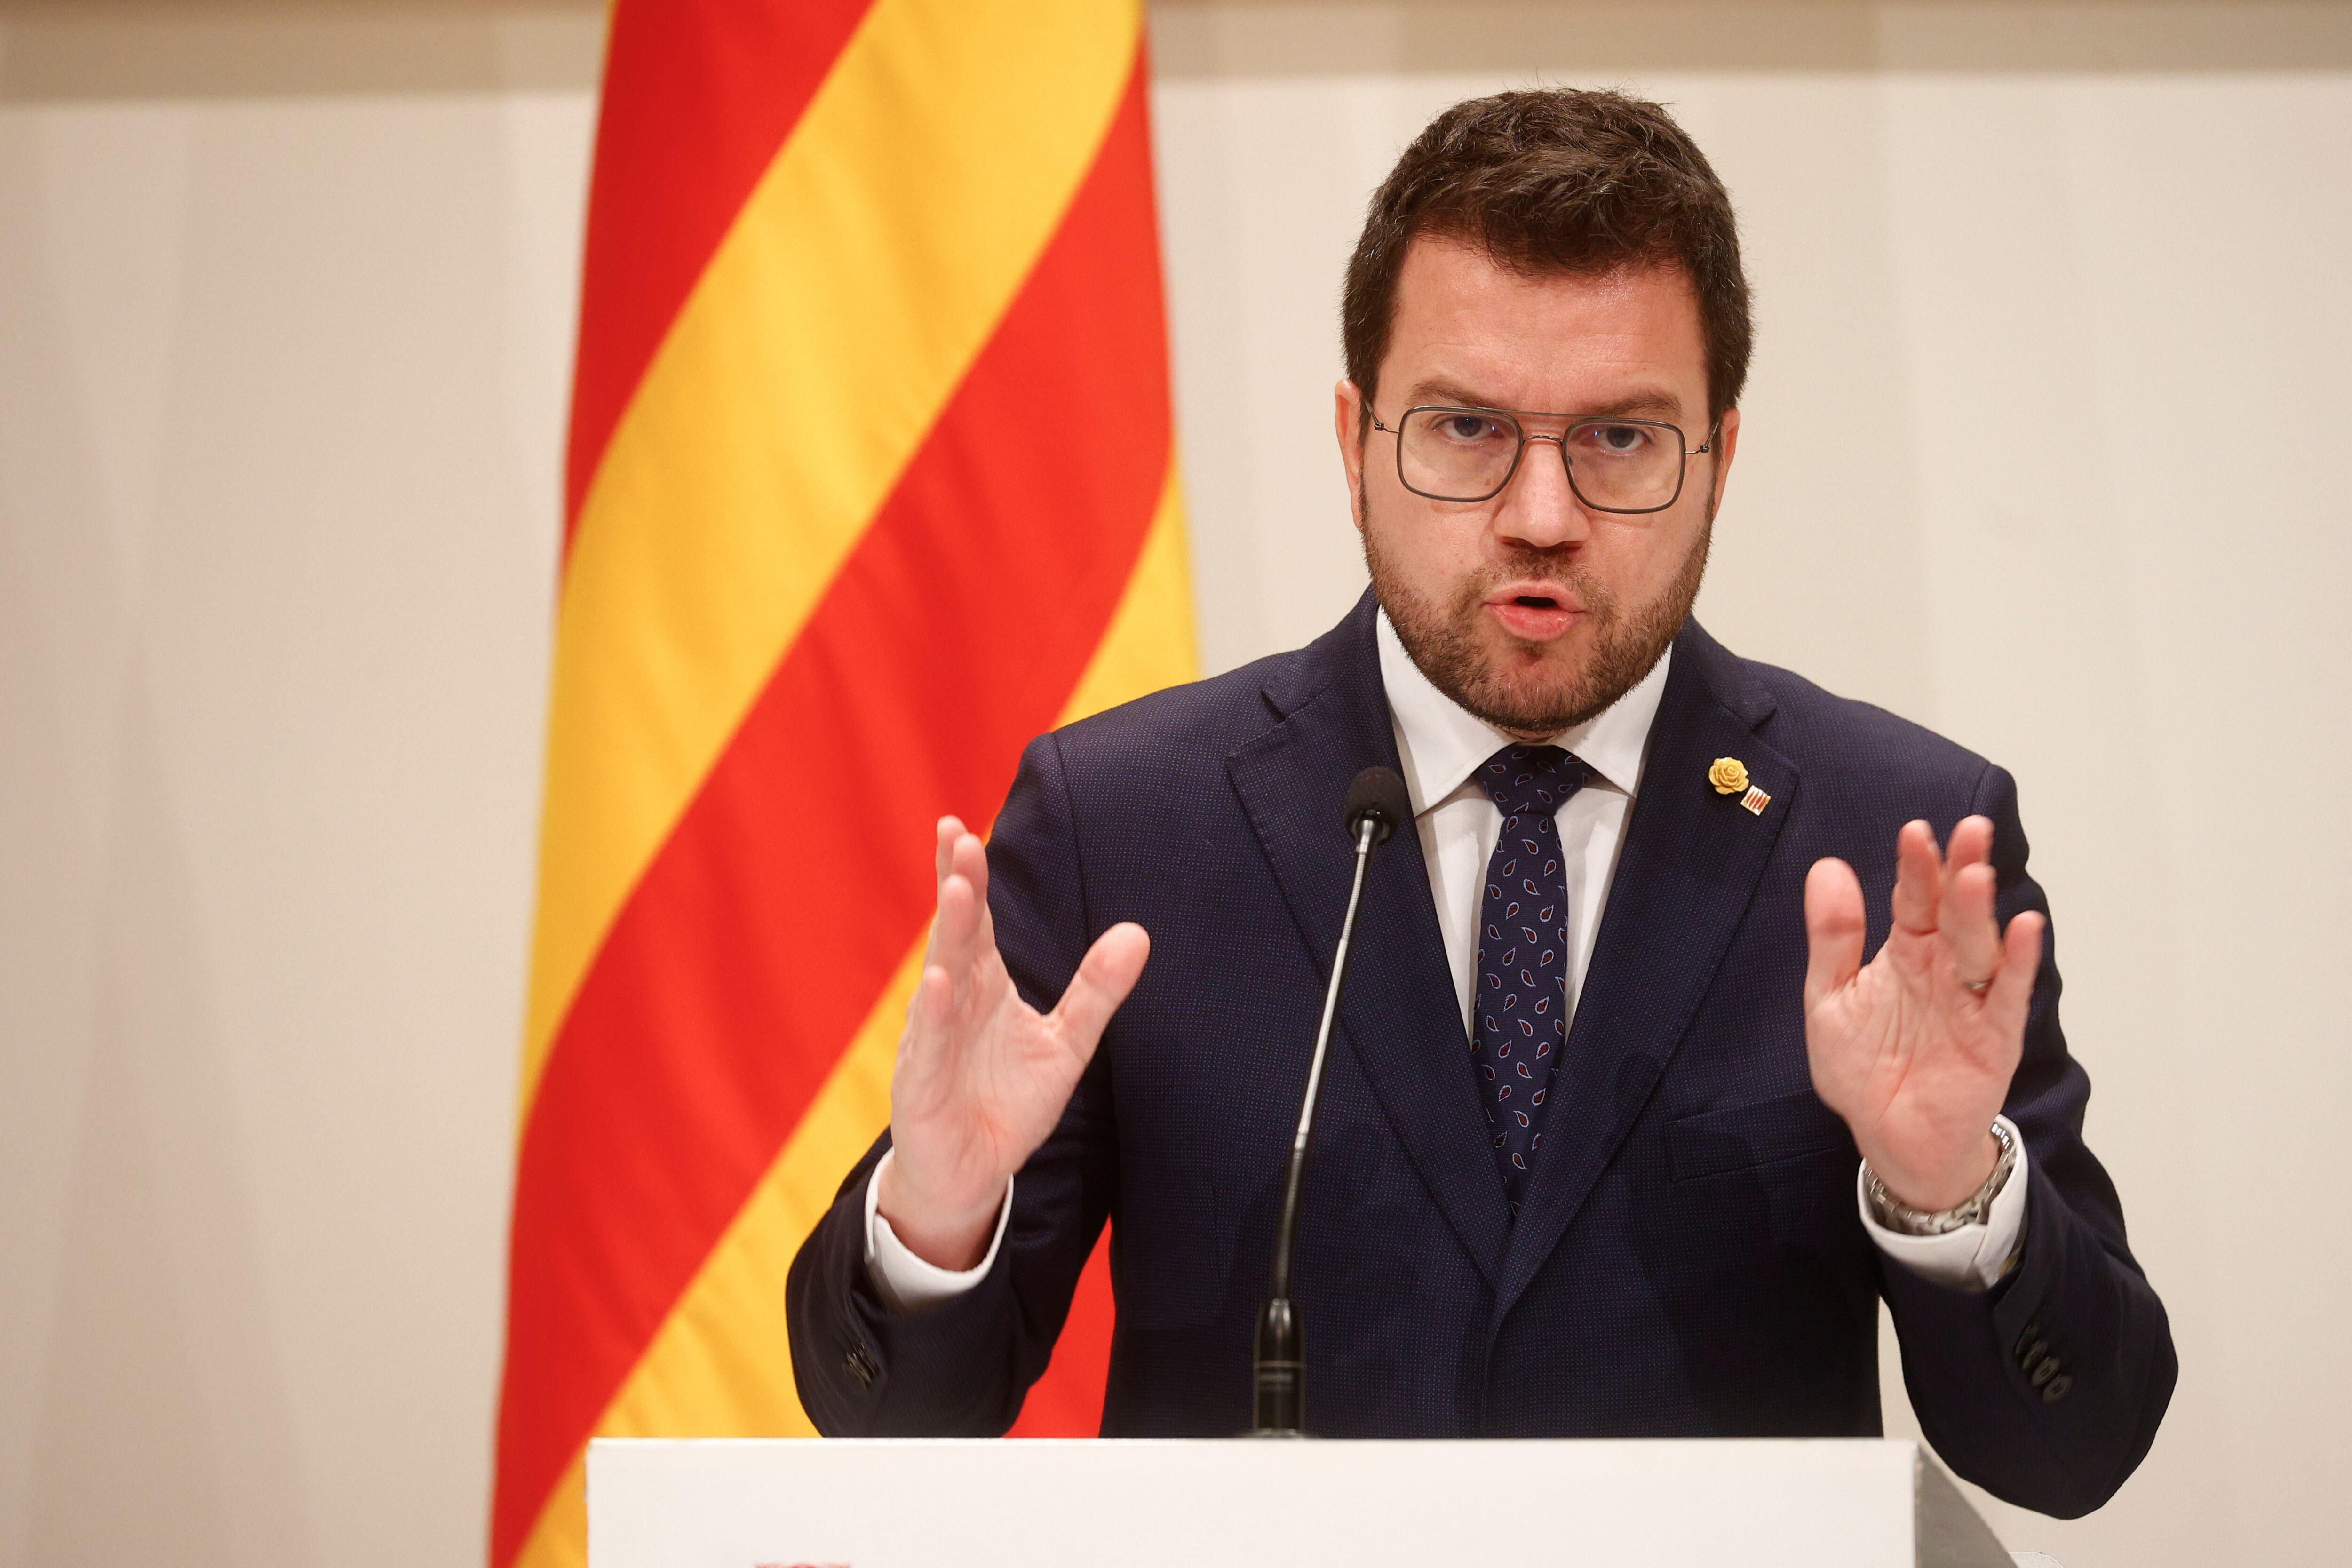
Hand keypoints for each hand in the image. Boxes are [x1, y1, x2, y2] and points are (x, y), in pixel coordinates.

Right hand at [877, 817, 1149, 1268]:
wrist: (971, 1173)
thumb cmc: (1007, 1102)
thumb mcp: (1066, 1044)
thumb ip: (1096, 990)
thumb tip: (1138, 933)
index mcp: (982, 984)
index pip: (974, 920)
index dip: (968, 875)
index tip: (965, 828)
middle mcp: (953, 1002)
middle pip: (954, 935)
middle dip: (957, 887)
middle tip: (960, 838)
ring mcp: (933, 1040)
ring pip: (939, 978)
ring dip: (946, 935)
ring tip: (955, 891)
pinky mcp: (923, 1084)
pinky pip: (931, 1043)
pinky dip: (937, 1013)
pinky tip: (939, 982)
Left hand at [1802, 816, 2043, 1211]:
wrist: (1887, 1136)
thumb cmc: (1862, 1067)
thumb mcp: (1830, 997)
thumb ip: (1833, 937)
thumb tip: (1827, 868)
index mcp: (1907, 952)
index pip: (1916, 899)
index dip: (1917, 867)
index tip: (1915, 832)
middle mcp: (1945, 968)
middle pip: (1957, 911)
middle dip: (1961, 870)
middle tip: (1969, 827)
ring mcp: (1973, 1000)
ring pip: (1981, 946)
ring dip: (1982, 910)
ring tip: (1978, 873)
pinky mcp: (1994, 1037)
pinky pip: (2008, 995)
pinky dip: (2019, 962)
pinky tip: (2024, 927)